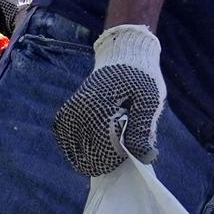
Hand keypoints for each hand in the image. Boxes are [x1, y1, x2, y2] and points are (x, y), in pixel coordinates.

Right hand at [56, 24, 166, 175]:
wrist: (124, 54)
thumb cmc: (141, 77)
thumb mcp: (149, 100)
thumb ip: (143, 129)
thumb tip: (143, 157)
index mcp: (99, 108)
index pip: (104, 149)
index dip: (118, 159)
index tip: (131, 154)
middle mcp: (79, 110)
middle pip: (87, 153)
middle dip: (106, 159)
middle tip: (121, 150)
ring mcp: (71, 110)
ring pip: (74, 149)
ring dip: (90, 156)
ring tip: (108, 150)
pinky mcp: (68, 110)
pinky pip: (64, 136)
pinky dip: (74, 147)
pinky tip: (88, 148)